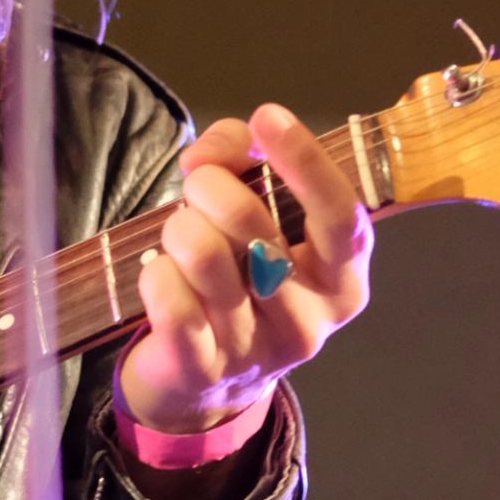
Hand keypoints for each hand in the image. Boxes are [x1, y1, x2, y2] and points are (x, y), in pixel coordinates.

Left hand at [118, 102, 372, 437]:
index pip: (339, 216)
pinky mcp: (205, 370)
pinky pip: (172, 303)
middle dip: (212, 188)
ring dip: (180, 229)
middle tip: (197, 184)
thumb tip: (211, 153)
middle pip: (255, 228)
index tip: (267, 117)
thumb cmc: (242, 281)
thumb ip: (244, 162)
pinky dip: (157, 274)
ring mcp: (258, 350)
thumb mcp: (261, 222)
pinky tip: (162, 274)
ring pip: (207, 259)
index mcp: (342, 278)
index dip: (305, 161)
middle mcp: (310, 318)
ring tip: (180, 234)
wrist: (208, 382)